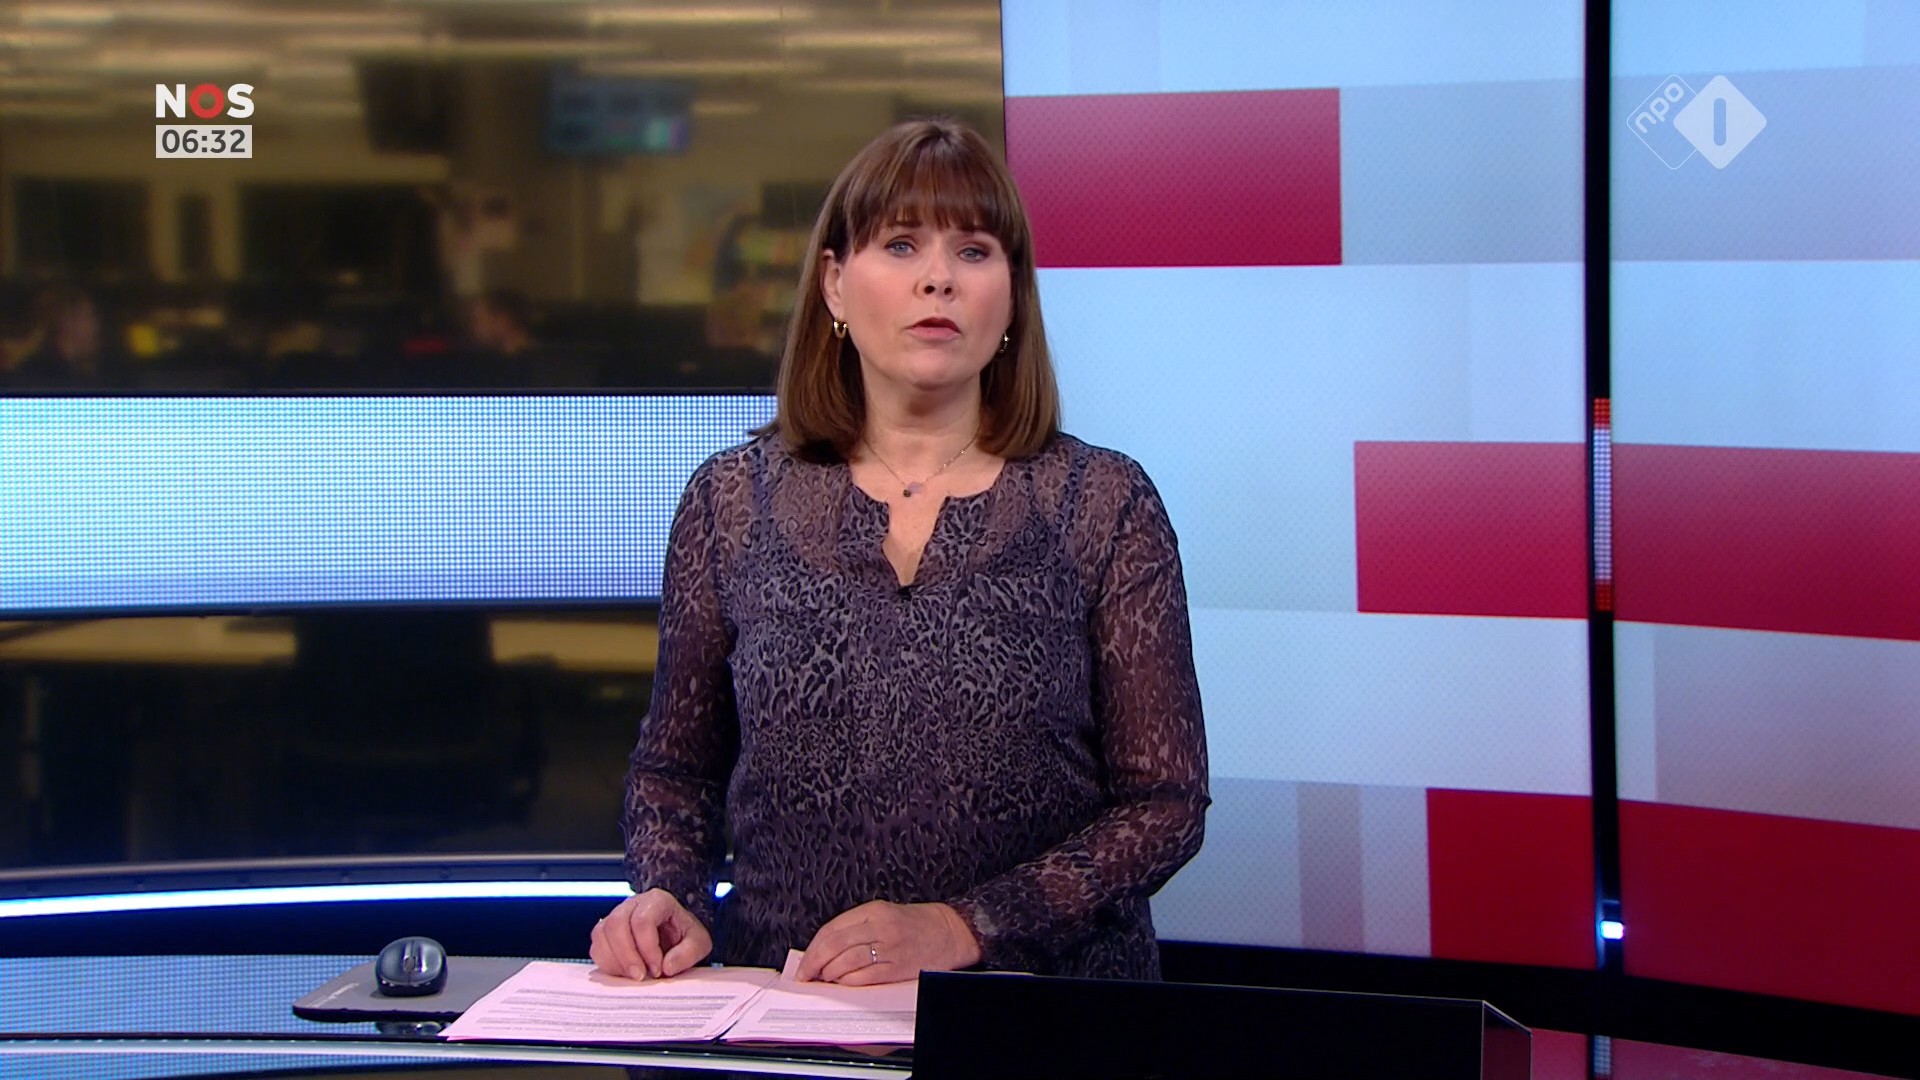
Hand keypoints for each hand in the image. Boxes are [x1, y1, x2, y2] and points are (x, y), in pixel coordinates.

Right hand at [589, 888, 712, 980]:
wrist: (675, 939)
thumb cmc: (685, 937)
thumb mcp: (699, 944)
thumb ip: (688, 953)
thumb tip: (667, 966)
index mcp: (658, 900)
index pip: (643, 920)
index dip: (647, 948)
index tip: (658, 970)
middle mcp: (633, 904)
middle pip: (616, 924)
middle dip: (627, 956)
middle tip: (640, 977)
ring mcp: (616, 916)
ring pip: (601, 934)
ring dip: (615, 961)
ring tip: (633, 977)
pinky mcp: (606, 933)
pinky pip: (596, 947)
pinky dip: (607, 964)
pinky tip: (624, 974)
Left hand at [794, 900, 981, 985]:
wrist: (950, 931)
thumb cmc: (915, 924)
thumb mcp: (884, 913)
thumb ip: (856, 927)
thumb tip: (824, 950)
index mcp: (874, 910)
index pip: (832, 929)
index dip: (814, 948)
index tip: (804, 962)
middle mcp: (880, 926)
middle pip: (835, 945)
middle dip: (815, 963)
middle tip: (806, 975)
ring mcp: (890, 947)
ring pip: (847, 962)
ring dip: (830, 974)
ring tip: (825, 980)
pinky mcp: (898, 967)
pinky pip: (865, 977)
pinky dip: (849, 982)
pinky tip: (843, 984)